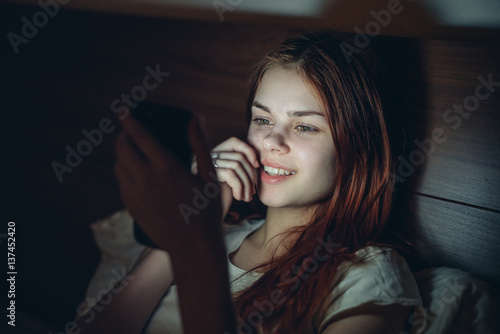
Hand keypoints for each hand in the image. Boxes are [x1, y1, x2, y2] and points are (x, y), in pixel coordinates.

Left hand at [114, 113, 221, 254]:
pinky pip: (121, 183)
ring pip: (118, 165)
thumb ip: (200, 144)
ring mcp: (135, 195)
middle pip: (122, 148)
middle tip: (130, 132)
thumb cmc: (206, 210)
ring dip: (122, 154)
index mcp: (166, 167)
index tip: (122, 110)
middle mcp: (146, 179)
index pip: (140, 136)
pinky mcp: (132, 207)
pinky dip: (124, 172)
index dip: (129, 120)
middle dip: (123, 136)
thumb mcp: (209, 176)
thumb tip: (196, 119)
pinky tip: (137, 173)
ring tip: (133, 151)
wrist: (193, 246)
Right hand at [191, 137, 259, 219]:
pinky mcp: (207, 174)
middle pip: (239, 156)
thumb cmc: (220, 200)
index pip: (233, 142)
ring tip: (247, 197)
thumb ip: (239, 167)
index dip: (248, 150)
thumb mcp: (231, 180)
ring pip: (237, 165)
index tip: (256, 165)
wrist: (206, 218)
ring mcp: (206, 164)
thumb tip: (257, 161)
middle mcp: (207, 156)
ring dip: (247, 183)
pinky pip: (232, 175)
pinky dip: (240, 187)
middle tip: (252, 191)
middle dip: (251, 174)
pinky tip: (238, 198)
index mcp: (212, 154)